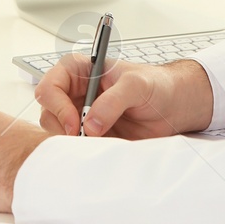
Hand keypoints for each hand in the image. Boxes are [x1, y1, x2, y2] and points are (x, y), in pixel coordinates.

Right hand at [35, 55, 212, 138]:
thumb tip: (90, 123)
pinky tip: (100, 149)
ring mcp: (82, 115)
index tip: (76, 123)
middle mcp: (76, 93)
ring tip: (97, 142)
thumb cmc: (157, 85)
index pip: (50, 86)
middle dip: (62, 127)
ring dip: (72, 141)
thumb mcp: (138, 85)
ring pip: (58, 131)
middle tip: (84, 138)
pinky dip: (82, 151)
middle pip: (49, 111)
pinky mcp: (92, 135)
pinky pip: (75, 146)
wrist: (175, 106)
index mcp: (81, 72)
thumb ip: (113, 101)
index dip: (57, 105)